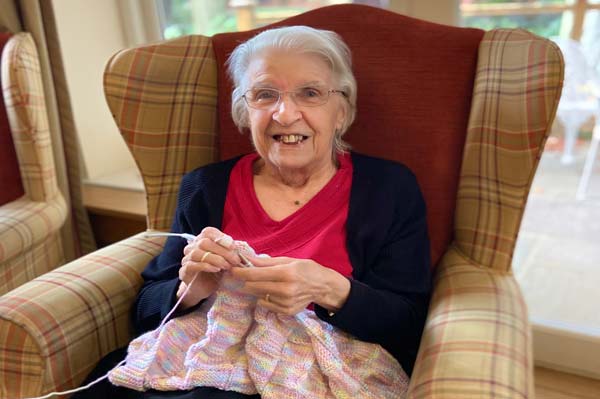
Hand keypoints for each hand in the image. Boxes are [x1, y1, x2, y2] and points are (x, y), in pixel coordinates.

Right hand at [177, 227, 241, 308]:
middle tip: (235, 260)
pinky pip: (192, 265)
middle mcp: (192, 247)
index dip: (220, 237)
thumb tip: (237, 249)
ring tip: (227, 266)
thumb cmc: (216, 272)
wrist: (204, 288)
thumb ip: (229, 253)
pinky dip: (206, 266)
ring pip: (198, 253)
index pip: (208, 232)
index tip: (233, 246)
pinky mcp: (184, 270)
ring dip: (216, 259)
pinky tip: (216, 270)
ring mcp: (187, 258)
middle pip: (204, 242)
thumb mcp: (225, 260)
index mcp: (202, 241)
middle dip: (223, 251)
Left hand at [229, 256, 350, 315]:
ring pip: (259, 296)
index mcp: (285, 273)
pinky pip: (266, 304)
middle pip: (254, 286)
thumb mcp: (288, 260)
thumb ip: (266, 262)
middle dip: (248, 280)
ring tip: (269, 283)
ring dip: (258, 289)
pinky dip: (267, 298)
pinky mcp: (286, 311)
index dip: (241, 272)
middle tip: (248, 275)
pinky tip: (276, 292)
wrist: (323, 286)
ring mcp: (286, 303)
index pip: (256, 274)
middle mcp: (285, 290)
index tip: (232, 269)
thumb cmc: (305, 269)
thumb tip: (247, 260)